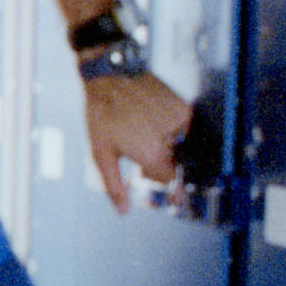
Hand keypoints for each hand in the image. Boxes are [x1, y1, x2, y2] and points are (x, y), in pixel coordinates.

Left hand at [84, 71, 191, 211]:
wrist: (112, 74)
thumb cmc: (103, 112)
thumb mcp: (101, 154)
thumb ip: (115, 186)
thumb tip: (123, 210)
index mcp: (153, 153)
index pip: (172, 181)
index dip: (172, 191)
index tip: (176, 200)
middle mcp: (172, 138)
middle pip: (175, 165)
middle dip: (161, 166)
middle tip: (140, 156)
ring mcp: (181, 121)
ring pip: (181, 146)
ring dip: (167, 148)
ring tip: (141, 134)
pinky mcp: (184, 107)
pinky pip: (184, 128)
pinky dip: (171, 131)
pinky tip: (150, 122)